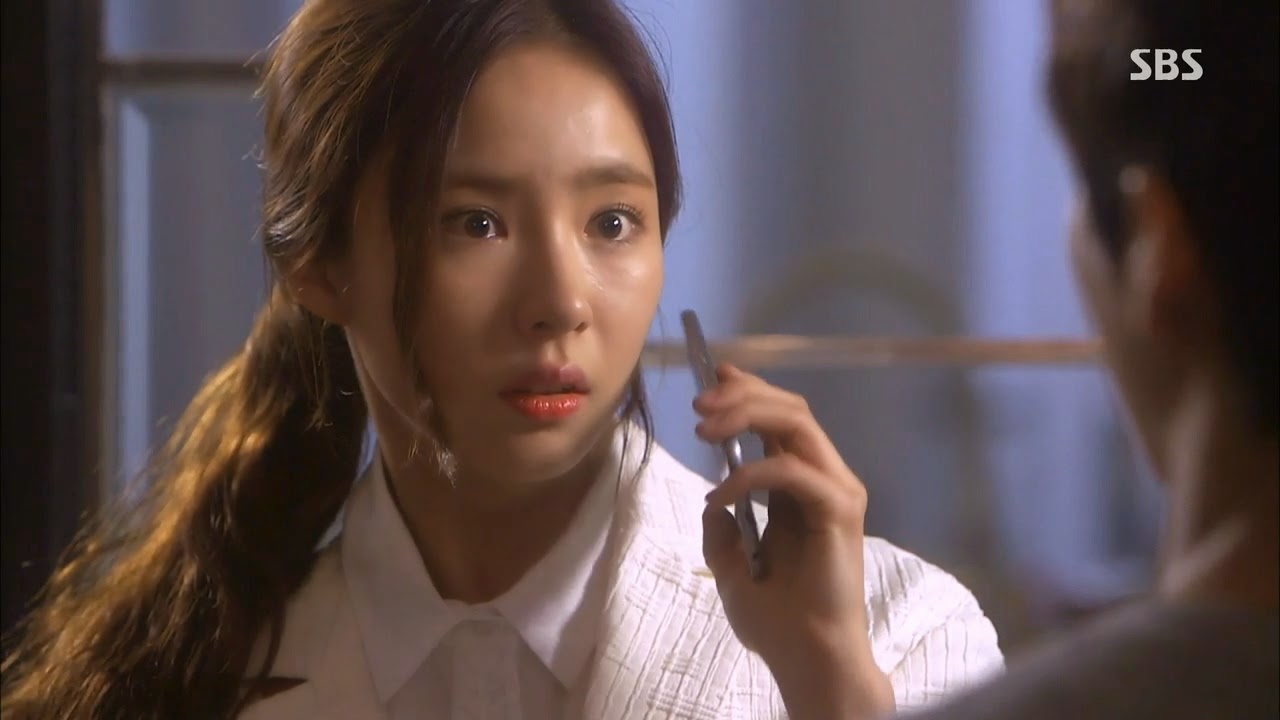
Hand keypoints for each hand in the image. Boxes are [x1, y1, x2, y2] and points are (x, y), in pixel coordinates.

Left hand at [695, 364, 894, 719]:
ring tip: (704, 427)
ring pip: (797, 425)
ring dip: (746, 414)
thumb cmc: (775, 616)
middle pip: (791, 409)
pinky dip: (748, 475)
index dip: (750, 390)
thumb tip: (714, 498)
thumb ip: (723, 524)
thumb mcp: (730, 561)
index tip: (714, 376)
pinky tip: (721, 496)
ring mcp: (837, 492)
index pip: (783, 419)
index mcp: (804, 485)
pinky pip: (790, 471)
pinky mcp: (839, 510)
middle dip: (743, 395)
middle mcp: (827, 478)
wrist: (805, 656)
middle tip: (700, 402)